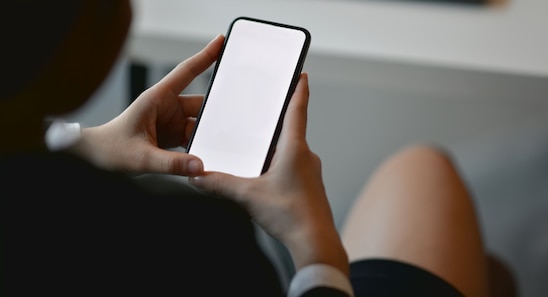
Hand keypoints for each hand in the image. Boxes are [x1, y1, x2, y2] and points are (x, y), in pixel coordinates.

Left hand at [70, 35, 224, 175]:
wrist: (95, 159)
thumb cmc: (109, 150)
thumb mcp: (141, 158)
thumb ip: (171, 163)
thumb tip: (198, 165)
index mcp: (157, 99)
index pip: (186, 72)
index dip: (206, 56)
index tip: (221, 42)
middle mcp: (166, 107)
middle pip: (199, 105)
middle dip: (214, 114)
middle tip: (231, 124)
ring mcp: (170, 122)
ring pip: (198, 124)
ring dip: (205, 135)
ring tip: (214, 148)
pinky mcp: (172, 136)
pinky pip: (192, 138)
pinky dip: (199, 146)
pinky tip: (202, 157)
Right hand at [189, 74, 348, 275]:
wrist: (315, 243)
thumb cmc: (291, 215)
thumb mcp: (248, 195)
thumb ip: (220, 183)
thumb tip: (198, 176)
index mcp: (295, 148)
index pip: (297, 110)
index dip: (298, 90)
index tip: (301, 75)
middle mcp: (306, 156)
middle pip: (290, 131)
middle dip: (275, 123)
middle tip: (263, 113)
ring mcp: (310, 173)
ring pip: (290, 152)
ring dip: (275, 149)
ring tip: (255, 151)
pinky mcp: (309, 187)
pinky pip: (293, 169)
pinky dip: (279, 167)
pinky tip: (265, 179)